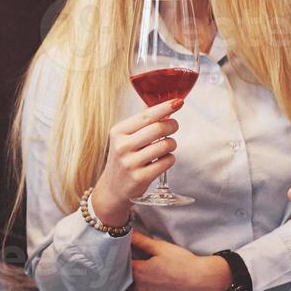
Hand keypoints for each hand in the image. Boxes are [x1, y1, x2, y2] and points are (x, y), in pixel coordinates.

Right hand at [91, 99, 183, 225]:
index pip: (146, 116)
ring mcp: (131, 163)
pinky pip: (167, 162)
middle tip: (174, 126)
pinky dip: (170, 159)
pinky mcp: (140, 178)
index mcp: (118, 132)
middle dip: (172, 125)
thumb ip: (141, 121)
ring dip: (171, 144)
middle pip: (158, 129)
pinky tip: (161, 160)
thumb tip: (163, 104)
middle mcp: (122, 146)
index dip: (164, 108)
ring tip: (165, 146)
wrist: (113, 188)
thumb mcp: (124, 137)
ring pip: (166, 145)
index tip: (178, 102)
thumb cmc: (124, 158)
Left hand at [117, 231, 228, 290]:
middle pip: (121, 283)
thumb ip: (141, 241)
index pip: (120, 266)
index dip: (115, 262)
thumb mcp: (161, 247)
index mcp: (140, 271)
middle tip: (110, 275)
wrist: (204, 281)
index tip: (111, 259)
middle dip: (116, 278)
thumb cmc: (183, 262)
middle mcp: (140, 288)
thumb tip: (126, 232)